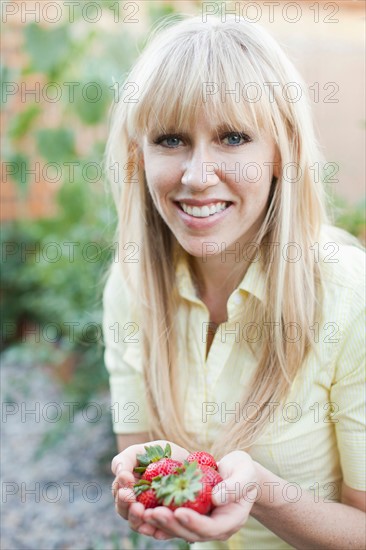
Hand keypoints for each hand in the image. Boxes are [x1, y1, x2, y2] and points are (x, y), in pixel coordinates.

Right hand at [111, 439, 188, 536]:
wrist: (187, 461)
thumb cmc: (162, 454)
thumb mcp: (143, 451)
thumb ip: (126, 459)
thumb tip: (119, 472)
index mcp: (128, 489)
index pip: (118, 492)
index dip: (120, 486)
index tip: (126, 477)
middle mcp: (136, 505)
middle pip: (124, 511)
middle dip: (126, 504)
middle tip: (130, 497)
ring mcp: (152, 515)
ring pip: (138, 524)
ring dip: (136, 519)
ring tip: (141, 510)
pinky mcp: (168, 522)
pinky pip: (160, 532)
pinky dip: (156, 531)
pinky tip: (156, 529)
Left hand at [142, 450, 258, 541]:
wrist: (237, 473)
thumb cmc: (244, 472)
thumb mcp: (245, 474)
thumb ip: (234, 487)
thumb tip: (216, 498)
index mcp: (230, 521)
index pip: (211, 528)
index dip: (194, 522)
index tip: (179, 512)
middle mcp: (214, 528)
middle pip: (190, 532)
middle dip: (171, 524)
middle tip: (153, 513)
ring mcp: (201, 524)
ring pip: (179, 530)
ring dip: (160, 523)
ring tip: (143, 513)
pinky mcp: (190, 516)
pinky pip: (173, 521)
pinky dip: (158, 519)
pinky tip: (143, 513)